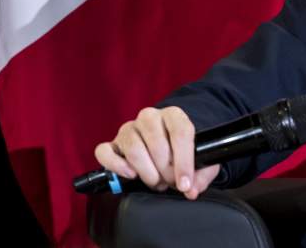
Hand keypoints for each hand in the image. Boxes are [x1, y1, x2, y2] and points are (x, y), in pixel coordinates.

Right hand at [93, 106, 219, 198]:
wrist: (165, 148)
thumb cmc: (182, 153)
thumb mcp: (199, 162)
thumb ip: (201, 175)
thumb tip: (192, 190)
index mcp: (174, 115)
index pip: (181, 133)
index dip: (184, 162)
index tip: (185, 184)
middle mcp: (150, 117)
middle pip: (157, 143)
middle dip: (166, 170)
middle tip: (170, 183)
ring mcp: (129, 129)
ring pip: (134, 149)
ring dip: (146, 172)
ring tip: (156, 181)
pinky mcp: (112, 143)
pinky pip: (105, 152)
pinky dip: (116, 166)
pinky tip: (131, 175)